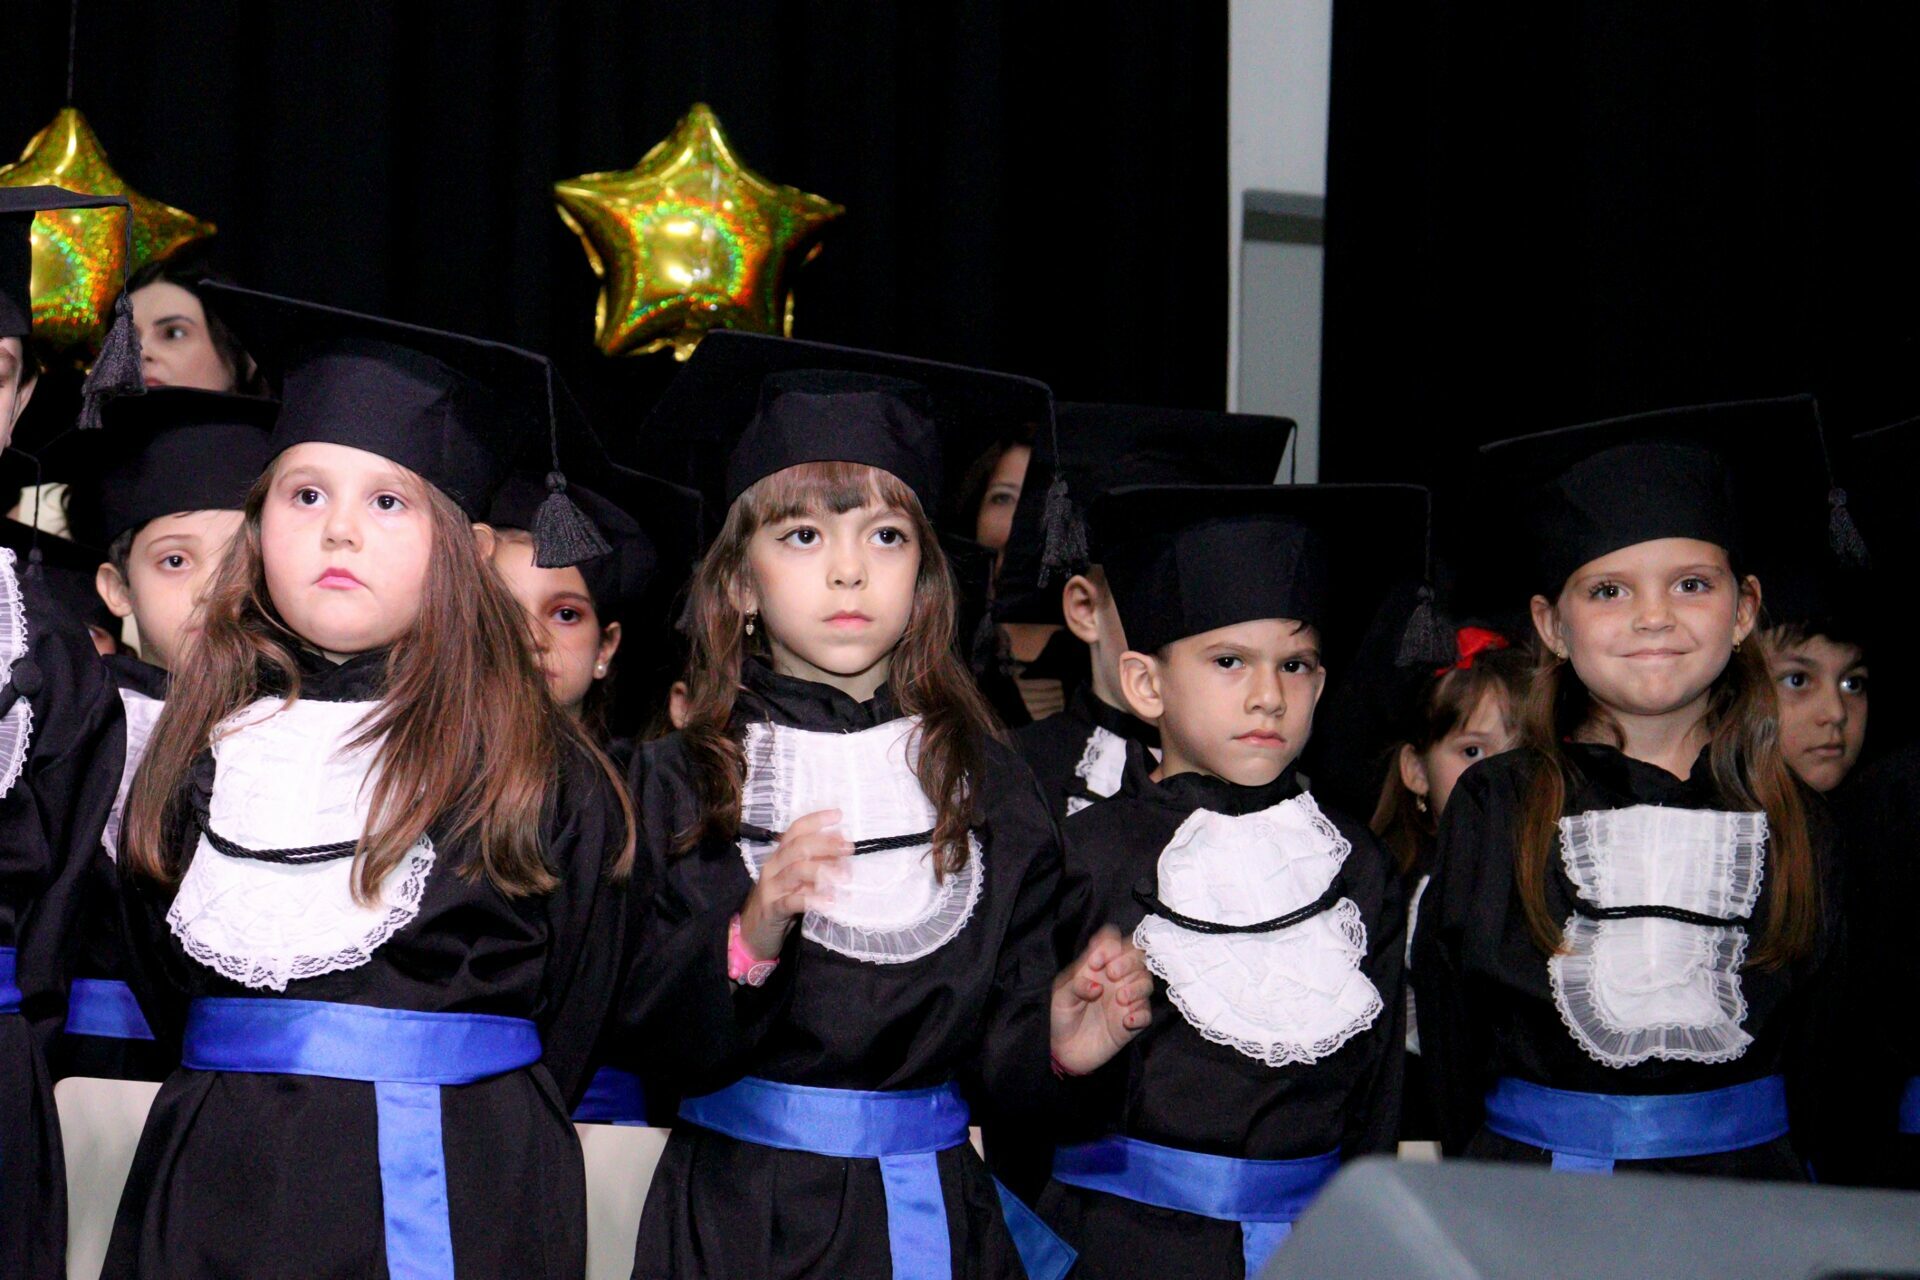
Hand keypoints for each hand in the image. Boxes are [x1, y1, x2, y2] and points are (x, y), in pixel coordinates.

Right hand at [739, 809, 849, 958]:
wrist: (753, 934)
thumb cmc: (782, 902)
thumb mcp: (798, 881)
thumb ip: (815, 865)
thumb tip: (842, 849)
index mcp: (780, 856)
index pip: (795, 830)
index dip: (816, 820)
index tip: (838, 815)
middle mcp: (773, 867)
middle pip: (798, 847)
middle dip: (825, 844)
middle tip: (849, 848)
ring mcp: (771, 888)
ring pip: (795, 871)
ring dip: (822, 871)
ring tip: (844, 877)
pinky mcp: (772, 910)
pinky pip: (792, 902)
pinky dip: (812, 900)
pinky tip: (829, 902)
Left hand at [1049, 926, 1152, 1076]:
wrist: (1064, 1051)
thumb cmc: (1061, 1017)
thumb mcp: (1061, 996)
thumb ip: (1076, 985)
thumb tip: (1097, 986)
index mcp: (1098, 968)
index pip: (1113, 944)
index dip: (1109, 946)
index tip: (1096, 961)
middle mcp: (1115, 980)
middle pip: (1136, 958)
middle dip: (1128, 961)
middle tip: (1112, 973)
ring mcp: (1125, 1001)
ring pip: (1146, 983)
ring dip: (1137, 987)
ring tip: (1121, 998)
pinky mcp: (1131, 1023)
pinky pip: (1146, 1015)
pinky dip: (1141, 1015)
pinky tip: (1127, 1020)